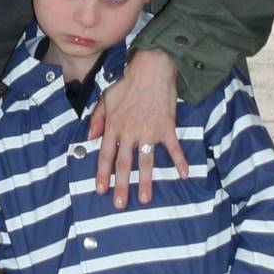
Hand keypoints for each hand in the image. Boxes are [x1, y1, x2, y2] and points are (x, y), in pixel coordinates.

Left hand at [89, 48, 187, 208]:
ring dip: (145, 181)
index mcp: (114, 125)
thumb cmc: (128, 83)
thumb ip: (97, 119)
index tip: (101, 190)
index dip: (102, 174)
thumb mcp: (106, 98)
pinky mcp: (166, 127)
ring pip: (146, 161)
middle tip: (120, 205)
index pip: (105, 155)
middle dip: (122, 186)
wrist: (152, 69)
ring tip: (145, 199)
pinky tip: (184, 175)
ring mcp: (149, 131)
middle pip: (124, 164)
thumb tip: (90, 137)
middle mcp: (130, 131)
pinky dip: (180, 161)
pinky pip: (174, 148)